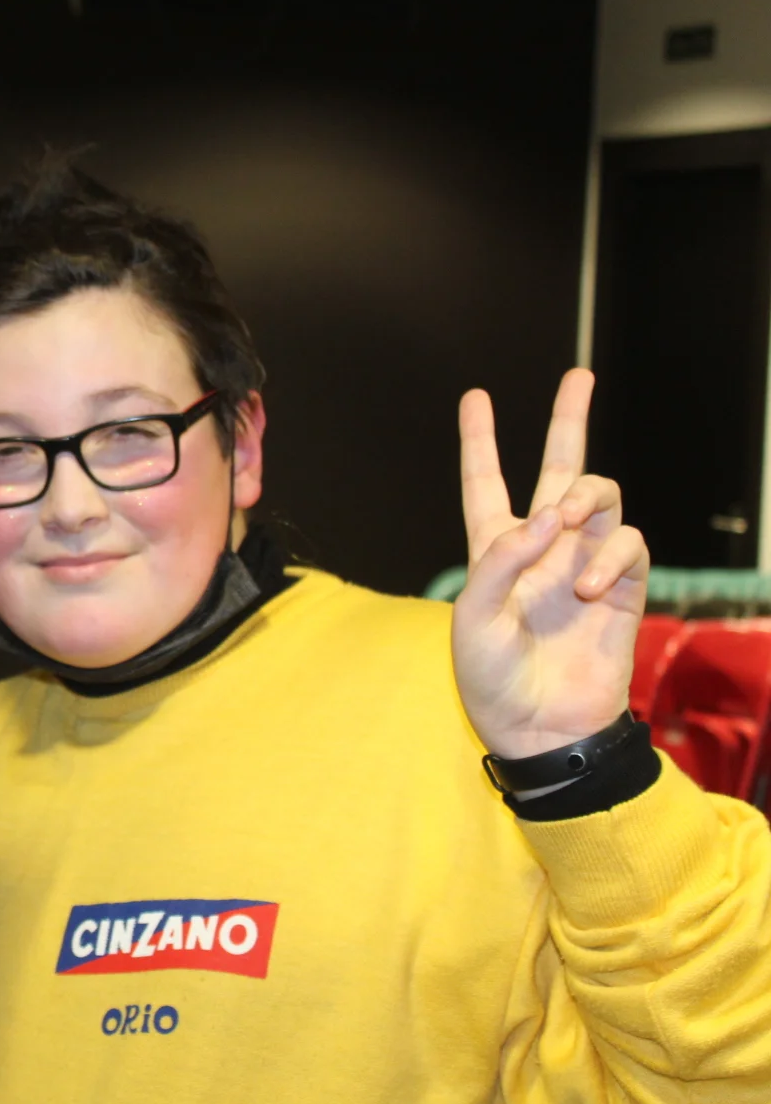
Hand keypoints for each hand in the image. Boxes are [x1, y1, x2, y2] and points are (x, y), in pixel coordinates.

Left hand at [453, 369, 649, 761]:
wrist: (540, 727)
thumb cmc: (494, 678)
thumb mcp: (473, 616)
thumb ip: (501, 560)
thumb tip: (544, 517)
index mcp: (494, 548)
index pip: (485, 483)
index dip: (479, 441)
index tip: (476, 397)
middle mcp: (542, 547)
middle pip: (560, 468)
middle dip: (569, 420)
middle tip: (578, 376)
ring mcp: (585, 563)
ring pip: (600, 496)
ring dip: (585, 496)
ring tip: (565, 518)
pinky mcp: (623, 588)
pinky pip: (628, 545)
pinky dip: (611, 555)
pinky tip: (589, 587)